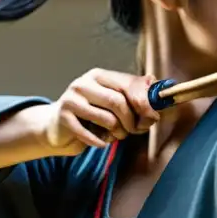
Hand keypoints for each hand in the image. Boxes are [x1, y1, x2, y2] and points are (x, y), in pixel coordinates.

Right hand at [40, 69, 161, 154]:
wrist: (57, 127)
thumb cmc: (93, 114)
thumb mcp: (113, 100)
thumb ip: (135, 92)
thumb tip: (159, 84)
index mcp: (100, 75)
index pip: (129, 85)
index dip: (145, 103)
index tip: (153, 117)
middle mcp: (84, 83)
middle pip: (118, 102)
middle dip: (132, 121)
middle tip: (136, 130)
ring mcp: (71, 99)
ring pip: (107, 119)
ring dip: (118, 133)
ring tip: (117, 134)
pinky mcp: (63, 118)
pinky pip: (90, 134)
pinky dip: (101, 142)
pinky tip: (102, 142)